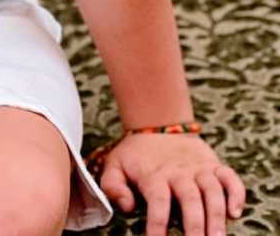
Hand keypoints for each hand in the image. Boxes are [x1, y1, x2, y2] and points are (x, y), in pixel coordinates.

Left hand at [98, 132, 245, 235]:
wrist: (156, 124)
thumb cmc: (135, 155)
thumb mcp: (115, 166)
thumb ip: (113, 186)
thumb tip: (127, 207)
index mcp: (154, 175)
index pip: (157, 201)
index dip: (157, 224)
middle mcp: (179, 172)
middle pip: (190, 199)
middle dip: (195, 225)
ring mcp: (199, 168)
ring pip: (212, 191)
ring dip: (217, 215)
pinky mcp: (214, 165)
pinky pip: (230, 177)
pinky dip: (236, 193)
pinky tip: (235, 212)